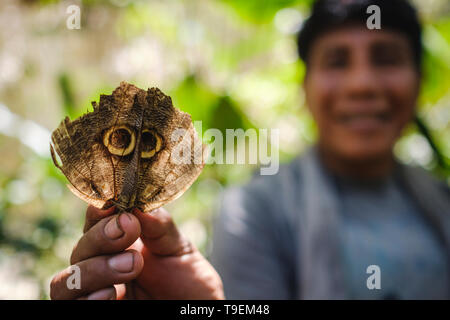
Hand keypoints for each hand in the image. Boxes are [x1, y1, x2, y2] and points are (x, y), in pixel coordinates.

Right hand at [50, 205, 223, 299]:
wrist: (199, 308)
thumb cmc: (188, 280)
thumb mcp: (178, 248)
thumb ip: (158, 225)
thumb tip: (138, 204)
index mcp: (120, 242)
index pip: (96, 221)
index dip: (99, 210)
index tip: (112, 204)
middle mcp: (102, 265)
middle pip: (80, 248)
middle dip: (102, 237)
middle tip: (130, 230)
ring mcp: (98, 292)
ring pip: (66, 281)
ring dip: (94, 270)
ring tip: (132, 265)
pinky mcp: (98, 311)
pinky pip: (72, 306)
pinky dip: (87, 299)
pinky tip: (110, 294)